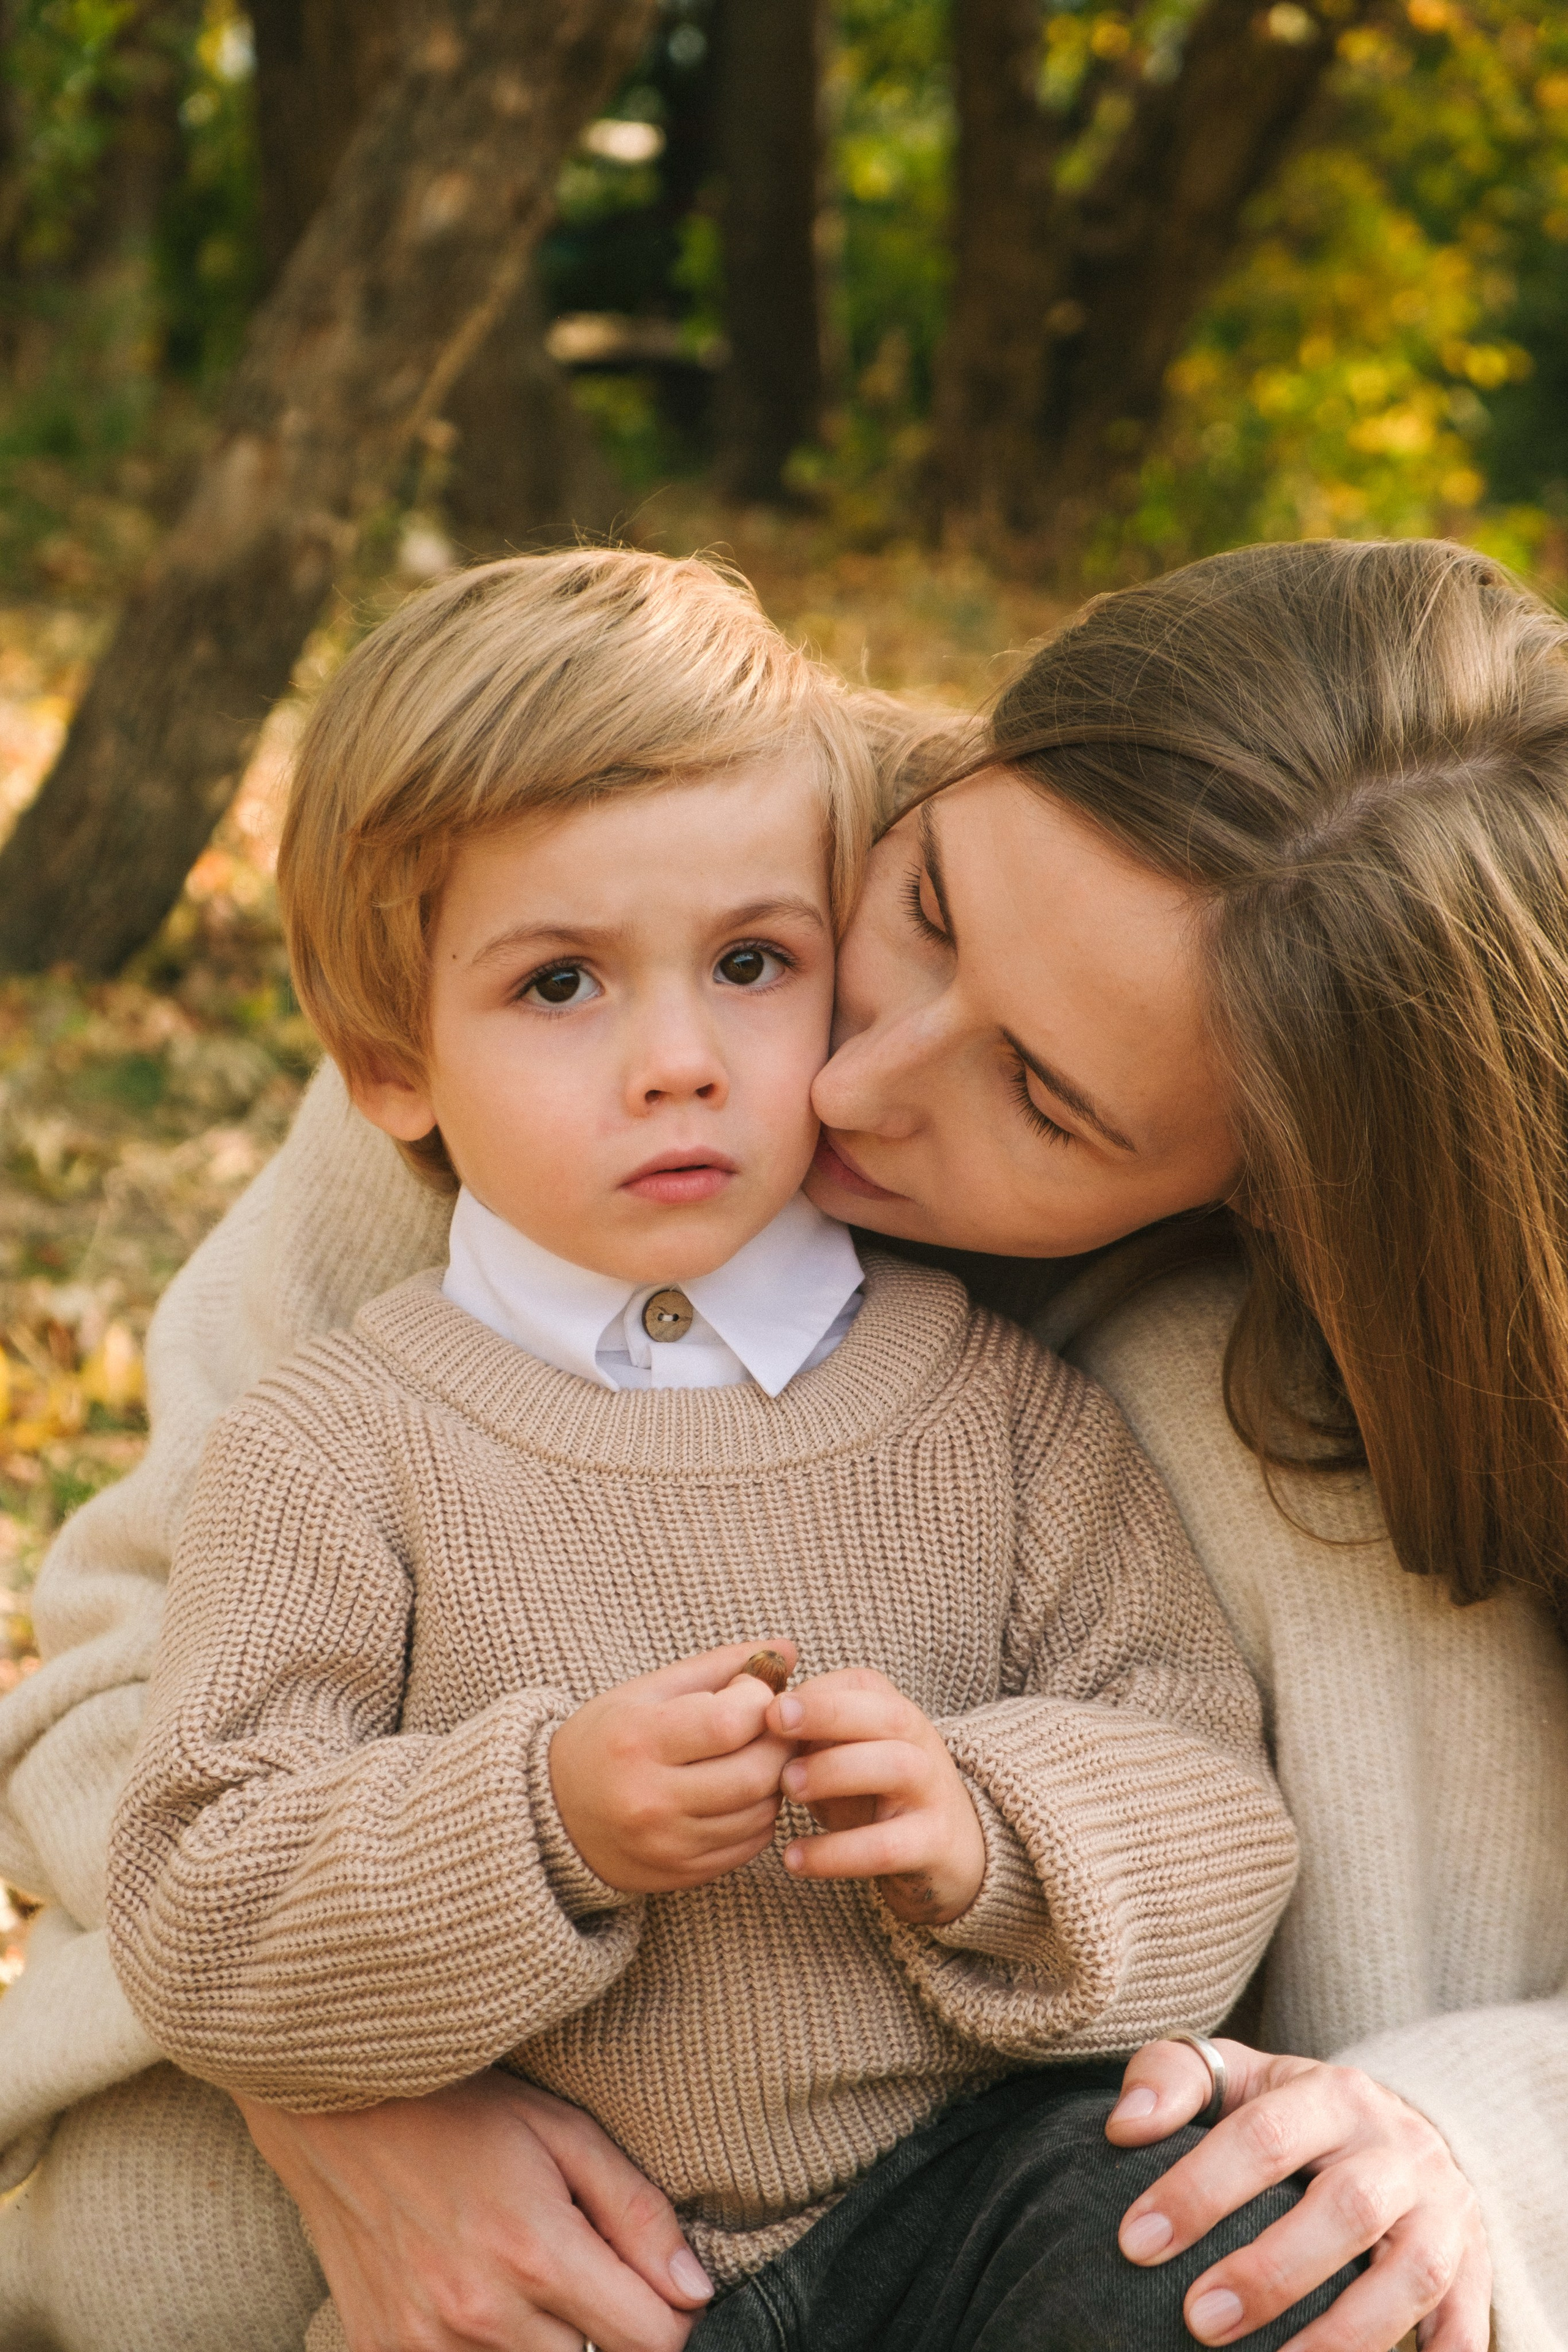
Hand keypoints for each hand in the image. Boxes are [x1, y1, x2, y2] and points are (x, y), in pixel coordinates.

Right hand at [238, 2070, 712, 2351]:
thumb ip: (638, 2213)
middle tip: (577, 2263)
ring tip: (518, 2271)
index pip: (651, 2342)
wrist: (335, 2111)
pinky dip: (486, 2345)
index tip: (663, 2288)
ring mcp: (426, 2345)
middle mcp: (480, 2314)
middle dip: (603, 2324)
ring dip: (544, 2339)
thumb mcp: (564, 2132)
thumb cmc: (460, 2109)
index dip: (672, 2318)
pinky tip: (475, 2292)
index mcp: (535, 2252)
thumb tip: (696, 2293)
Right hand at [548, 1638, 799, 1892]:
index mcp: (637, 1741)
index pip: (729, 1722)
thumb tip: (787, 1649)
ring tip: (756, 1755)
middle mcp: (651, 1799)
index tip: (750, 1691)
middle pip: (754, 1773)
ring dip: (775, 1780)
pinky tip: (742, 1792)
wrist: (553, 1814)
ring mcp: (667, 1843)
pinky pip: (749, 1845)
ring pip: (760, 1813)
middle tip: (774, 1726)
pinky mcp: (682, 1873)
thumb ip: (718, 1666)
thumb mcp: (648, 1691)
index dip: (758, 1702)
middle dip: (779, 1743)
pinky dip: (760, 1815)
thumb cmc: (606, 1739)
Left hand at [766, 1666, 985, 1924]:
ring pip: (894, 1767)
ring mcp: (932, 1791)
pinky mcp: (933, 1843)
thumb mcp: (844, 1755)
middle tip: (772, 1725)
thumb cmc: (875, 1791)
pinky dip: (837, 1853)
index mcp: (895, 1712)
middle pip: (885, 1714)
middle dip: (827, 1713)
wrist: (949, 1847)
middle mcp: (920, 1742)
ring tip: (786, 1790)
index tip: (764, 1707)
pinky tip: (794, 1858)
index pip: (860, 1686)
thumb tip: (750, 1721)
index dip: (812, 1693)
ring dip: (835, 1772)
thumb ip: (807, 1736)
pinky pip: (887, 1846)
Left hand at [1107, 2037, 1490, 2350]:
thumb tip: (1123, 2125)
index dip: (1198, 2189)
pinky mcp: (1474, 2269)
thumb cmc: (1291, 2113)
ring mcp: (1444, 2211)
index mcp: (1333, 2094)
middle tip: (1198, 2320)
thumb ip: (1172, 2080)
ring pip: (1412, 2275)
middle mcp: (1397, 2150)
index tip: (1136, 2242)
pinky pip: (1466, 2328)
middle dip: (1270, 2272)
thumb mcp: (1237, 2075)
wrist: (1400, 2129)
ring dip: (1344, 2334)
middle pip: (1346, 2208)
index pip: (1264, 2135)